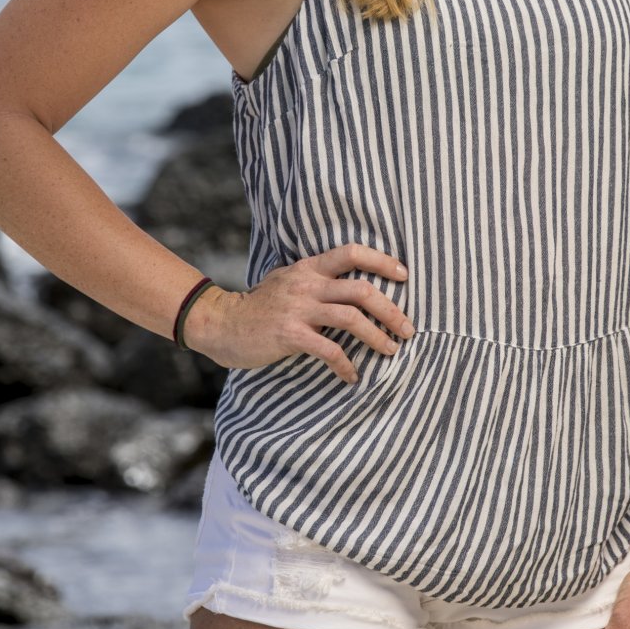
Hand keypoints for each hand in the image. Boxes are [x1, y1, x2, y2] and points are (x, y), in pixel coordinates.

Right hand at [186, 243, 414, 383]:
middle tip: (407, 329)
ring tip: (391, 350)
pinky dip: (346, 365)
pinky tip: (353, 376)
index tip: (404, 276)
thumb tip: (351, 286)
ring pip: (351, 318)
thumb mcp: (287, 279)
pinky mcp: (290, 335)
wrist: (222, 323)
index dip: (382, 261)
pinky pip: (329, 350)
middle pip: (361, 290)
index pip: (352, 252)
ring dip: (377, 337)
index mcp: (309, 268)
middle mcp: (307, 284)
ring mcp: (298, 309)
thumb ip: (316, 279)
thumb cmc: (259, 305)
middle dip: (391, 310)